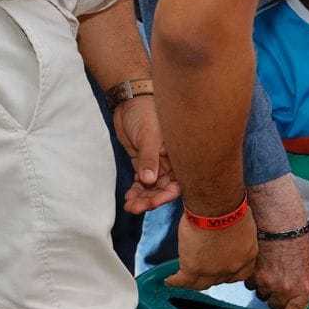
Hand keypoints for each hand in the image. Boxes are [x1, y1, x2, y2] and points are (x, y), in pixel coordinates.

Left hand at [114, 97, 180, 213]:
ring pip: (152, 187)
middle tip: (136, 208)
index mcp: (180, 155)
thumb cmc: (146, 113)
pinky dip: (136, 191)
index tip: (152, 203)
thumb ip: (149, 159)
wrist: (129, 101)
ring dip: (142, 198)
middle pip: (164, 188)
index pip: (178, 181)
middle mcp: (171, 162)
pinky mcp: (143, 162)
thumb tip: (149, 181)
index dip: (166, 195)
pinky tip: (128, 198)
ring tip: (130, 206)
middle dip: (151, 200)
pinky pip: (141, 181)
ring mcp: (157, 163)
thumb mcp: (149, 136)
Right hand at [167, 208, 257, 289]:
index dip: (231, 273)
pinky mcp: (194, 268)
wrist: (217, 206)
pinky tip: (170, 280)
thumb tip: (227, 232)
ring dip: (193, 282)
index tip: (224, 271)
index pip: (241, 273)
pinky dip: (175, 281)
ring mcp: (214, 270)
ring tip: (185, 280)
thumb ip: (236, 235)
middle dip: (212, 277)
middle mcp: (234, 266)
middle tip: (203, 272)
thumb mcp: (241, 224)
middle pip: (221, 280)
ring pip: (201, 283)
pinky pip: (183, 280)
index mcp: (248, 254)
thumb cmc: (229, 206)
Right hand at [248, 233, 308, 308]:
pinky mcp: (251, 275)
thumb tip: (299, 291)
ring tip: (269, 267)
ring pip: (260, 294)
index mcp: (305, 288)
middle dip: (275, 297)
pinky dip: (252, 276)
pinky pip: (248, 283)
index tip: (288, 305)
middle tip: (277, 280)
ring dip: (263, 285)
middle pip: (274, 306)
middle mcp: (285, 289)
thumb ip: (303, 281)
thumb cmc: (298, 236)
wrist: (280, 220)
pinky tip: (260, 262)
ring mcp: (266, 283)